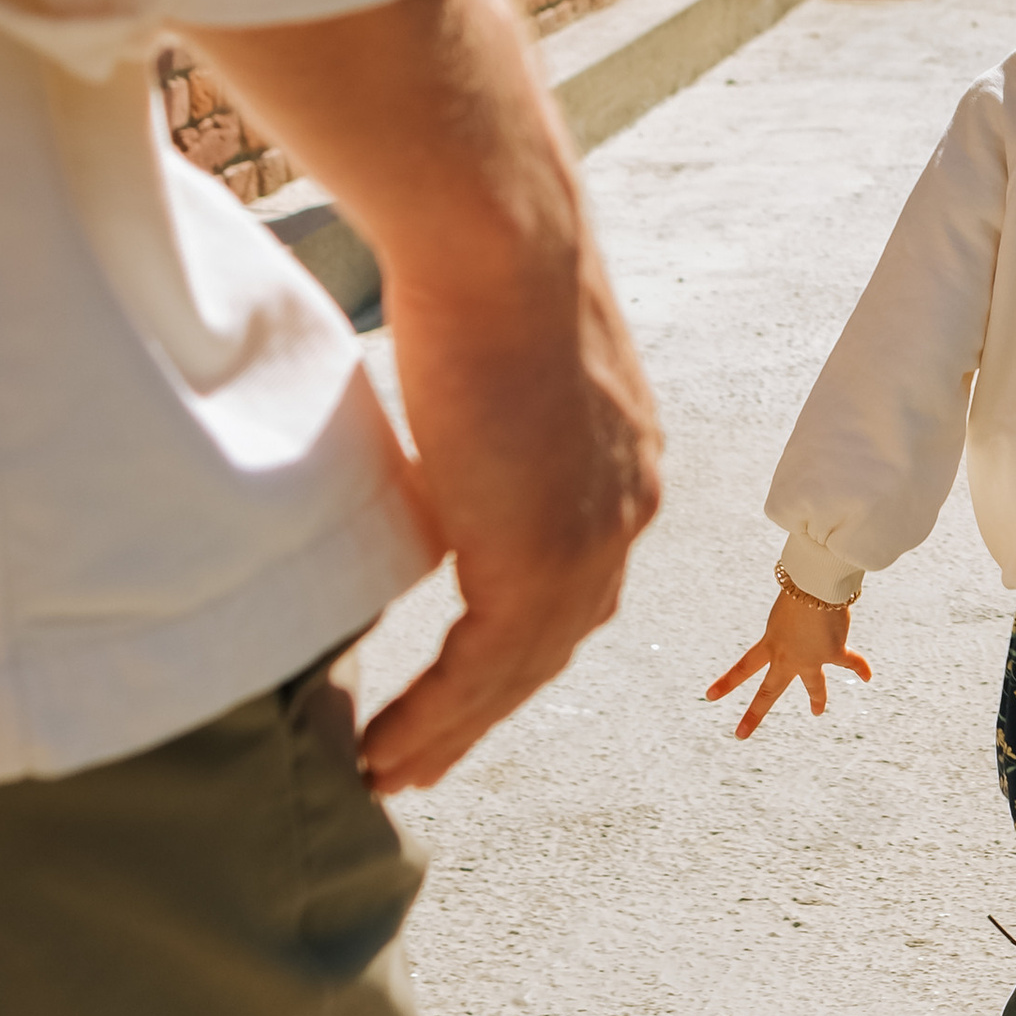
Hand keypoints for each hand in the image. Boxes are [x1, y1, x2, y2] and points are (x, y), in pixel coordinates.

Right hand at [363, 224, 660, 790]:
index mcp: (623, 467)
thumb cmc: (485, 269)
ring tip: (396, 770)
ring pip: (520, 672)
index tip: (474, 685)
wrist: (498, 244)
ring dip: (455, 731)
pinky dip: (436, 719)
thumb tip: (447, 440)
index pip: (575, 583)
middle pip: (555, 642)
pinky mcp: (537, 561)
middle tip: (428, 756)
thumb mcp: (502, 371)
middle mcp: (624, 514)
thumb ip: (491, 430)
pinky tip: (390, 748)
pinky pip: (483, 672)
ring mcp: (589, 543)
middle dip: (490, 707)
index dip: (522, 643)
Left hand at [707, 587, 873, 737]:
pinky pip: (850, 663)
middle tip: (740, 735)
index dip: (726, 683)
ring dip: (817, 699)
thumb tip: (809, 612)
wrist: (816, 586)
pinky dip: (860, 669)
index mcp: (771, 643)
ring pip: (814, 686)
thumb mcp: (787, 603)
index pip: (743, 667)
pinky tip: (867, 677)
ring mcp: (811, 659)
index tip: (708, 697)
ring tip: (816, 712)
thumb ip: (792, 618)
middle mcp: (787, 657)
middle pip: (769, 692)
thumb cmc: (800, 585)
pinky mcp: (834, 653)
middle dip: (754, 714)